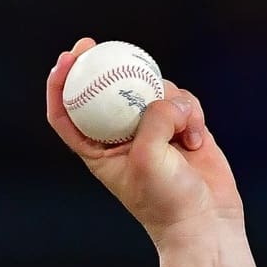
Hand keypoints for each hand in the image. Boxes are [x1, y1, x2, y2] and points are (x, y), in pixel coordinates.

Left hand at [46, 37, 242, 247]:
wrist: (205, 221)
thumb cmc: (166, 201)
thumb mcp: (148, 159)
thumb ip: (150, 120)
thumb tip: (164, 99)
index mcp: (97, 150)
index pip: (67, 113)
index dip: (61, 83)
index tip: (67, 58)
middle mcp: (122, 137)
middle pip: (107, 89)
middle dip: (103, 64)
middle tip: (99, 45)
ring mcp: (152, 129)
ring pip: (153, 90)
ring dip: (170, 102)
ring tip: (180, 134)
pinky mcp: (181, 125)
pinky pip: (183, 100)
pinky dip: (191, 113)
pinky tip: (196, 140)